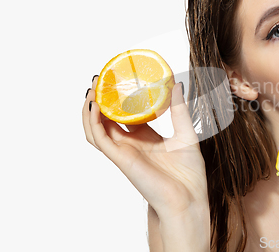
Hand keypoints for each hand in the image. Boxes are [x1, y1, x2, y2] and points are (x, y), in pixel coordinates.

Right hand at [82, 77, 207, 219]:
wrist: (188, 200)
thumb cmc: (189, 174)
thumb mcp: (186, 133)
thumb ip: (179, 110)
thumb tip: (177, 84)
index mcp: (145, 137)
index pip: (126, 114)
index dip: (119, 97)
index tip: (118, 78)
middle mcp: (131, 143)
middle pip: (107, 118)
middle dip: (100, 99)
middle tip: (100, 78)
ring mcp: (123, 151)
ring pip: (96, 127)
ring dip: (90, 108)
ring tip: (92, 88)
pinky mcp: (120, 159)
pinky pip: (100, 139)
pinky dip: (93, 122)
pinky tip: (94, 105)